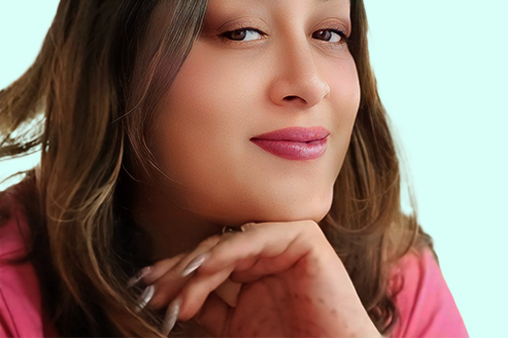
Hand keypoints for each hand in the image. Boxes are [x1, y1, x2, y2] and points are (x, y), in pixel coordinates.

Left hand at [137, 220, 380, 336]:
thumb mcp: (238, 331)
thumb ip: (211, 311)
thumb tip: (172, 301)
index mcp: (255, 278)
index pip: (210, 269)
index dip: (177, 278)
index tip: (145, 291)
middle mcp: (267, 258)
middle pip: (215, 253)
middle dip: (180, 270)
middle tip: (150, 287)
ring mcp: (284, 246)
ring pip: (231, 244)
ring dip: (198, 265)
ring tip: (172, 289)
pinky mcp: (303, 239)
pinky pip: (257, 238)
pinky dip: (227, 250)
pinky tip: (202, 269)